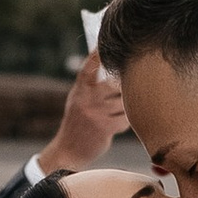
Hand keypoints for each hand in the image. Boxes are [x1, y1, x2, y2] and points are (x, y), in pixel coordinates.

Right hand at [33, 53, 127, 176]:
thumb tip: (110, 65)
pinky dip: (125, 122)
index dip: (99, 54)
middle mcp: (86, 99)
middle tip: (129, 87)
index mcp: (79, 91)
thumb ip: (90, 86)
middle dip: (124, 85)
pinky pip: (125, 119)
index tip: (109, 46)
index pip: (89, 67)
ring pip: (123, 101)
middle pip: (114, 83)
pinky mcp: (106, 128)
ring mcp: (96, 113)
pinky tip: (117, 124)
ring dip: (125, 106)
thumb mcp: (77, 101)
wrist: (68, 151)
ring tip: (119, 111)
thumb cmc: (76, 124)